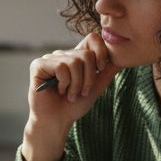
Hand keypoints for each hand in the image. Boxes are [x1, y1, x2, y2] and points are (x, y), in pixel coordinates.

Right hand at [22, 34, 120, 160]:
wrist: (57, 122)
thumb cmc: (73, 106)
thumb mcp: (95, 87)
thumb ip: (107, 72)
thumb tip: (122, 59)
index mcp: (76, 57)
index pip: (92, 39)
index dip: (101, 51)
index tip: (102, 68)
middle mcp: (62, 55)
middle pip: (86, 55)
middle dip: (88, 78)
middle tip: (81, 93)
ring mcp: (50, 59)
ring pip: (74, 62)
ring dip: (76, 84)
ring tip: (70, 95)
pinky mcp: (38, 65)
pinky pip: (61, 67)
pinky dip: (64, 83)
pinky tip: (58, 91)